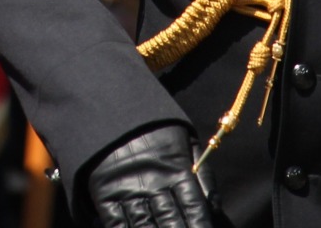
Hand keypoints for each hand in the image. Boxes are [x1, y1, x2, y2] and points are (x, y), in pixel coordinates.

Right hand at [85, 124, 216, 227]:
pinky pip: (116, 223)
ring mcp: (127, 189)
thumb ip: (202, 174)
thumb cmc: (153, 130)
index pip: (194, 209)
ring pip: (145, 226)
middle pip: (171, 222)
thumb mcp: (185, 142)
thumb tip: (216, 207)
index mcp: (176, 170)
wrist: (109, 105)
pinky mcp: (105, 193)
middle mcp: (153, 183)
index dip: (200, 226)